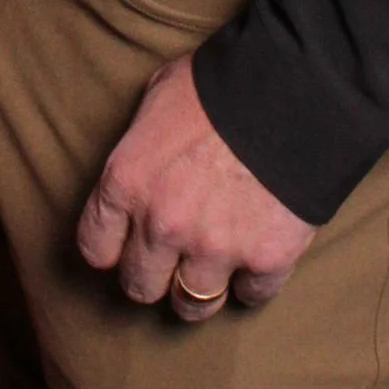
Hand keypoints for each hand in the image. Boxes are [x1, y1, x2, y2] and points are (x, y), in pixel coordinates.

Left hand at [76, 55, 315, 318]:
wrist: (293, 87)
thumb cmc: (220, 83)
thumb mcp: (160, 96)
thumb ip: (143, 142)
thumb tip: (145, 160)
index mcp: (127, 181)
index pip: (95, 249)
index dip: (113, 249)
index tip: (127, 245)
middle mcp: (162, 224)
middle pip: (140, 287)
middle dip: (155, 274)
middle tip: (173, 259)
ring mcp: (214, 247)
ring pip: (193, 304)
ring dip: (201, 287)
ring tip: (214, 266)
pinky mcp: (265, 259)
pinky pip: (251, 295)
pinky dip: (255, 280)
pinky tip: (257, 255)